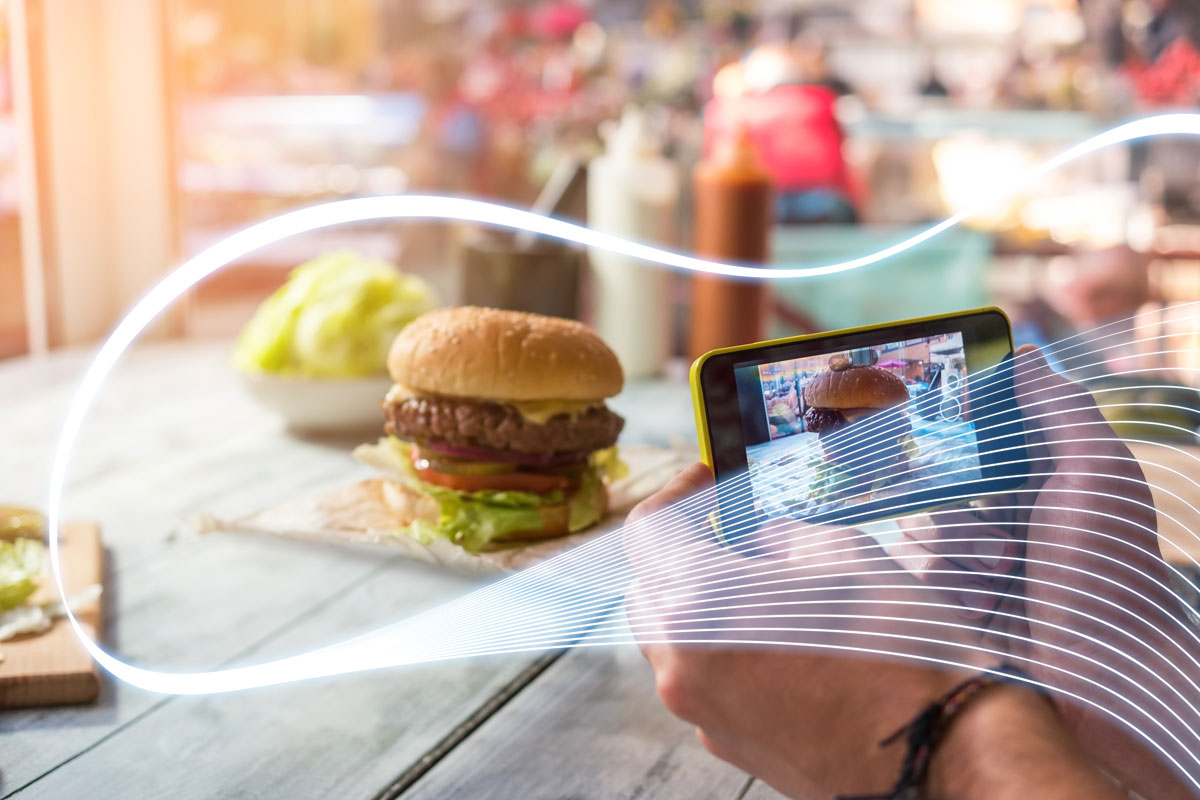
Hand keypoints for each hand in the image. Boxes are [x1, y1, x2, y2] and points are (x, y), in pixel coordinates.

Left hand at [624, 465, 982, 796]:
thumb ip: (779, 538)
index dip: (675, 493)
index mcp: (698, 607)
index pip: (649, 532)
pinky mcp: (731, 744)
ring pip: (675, 643)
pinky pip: (708, 684)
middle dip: (684, 556)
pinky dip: (727, 654)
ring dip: (704, 608)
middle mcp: (683, 667)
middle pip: (652, 591)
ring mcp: (703, 714)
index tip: (705, 479)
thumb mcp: (840, 554)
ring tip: (767, 590)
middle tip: (735, 535)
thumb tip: (758, 542)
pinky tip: (785, 643)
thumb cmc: (897, 648)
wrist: (942, 753)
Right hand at [889, 345, 1199, 797]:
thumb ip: (1060, 408)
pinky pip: (919, 575)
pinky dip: (951, 588)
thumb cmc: (1109, 568)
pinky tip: (987, 605)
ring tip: (1004, 574)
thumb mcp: (1095, 473)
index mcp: (1041, 473)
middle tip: (996, 532)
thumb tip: (1023, 352)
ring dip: (959, 552)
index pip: (978, 427)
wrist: (1103, 671)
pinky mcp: (958, 600)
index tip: (923, 418)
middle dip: (957, 503)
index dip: (950, 420)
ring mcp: (980, 557)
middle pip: (937, 477)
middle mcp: (1007, 509)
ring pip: (922, 526)